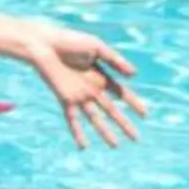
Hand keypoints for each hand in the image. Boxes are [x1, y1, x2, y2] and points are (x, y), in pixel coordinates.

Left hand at [23, 24, 145, 148]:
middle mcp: (91, 88)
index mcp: (100, 75)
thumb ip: (115, 60)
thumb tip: (134, 75)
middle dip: (124, 124)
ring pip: (95, 118)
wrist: (44, 44)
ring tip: (116, 146)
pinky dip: (77, 133)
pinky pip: (72, 119)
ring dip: (105, 132)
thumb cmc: (69, 41)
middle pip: (111, 110)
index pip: (121, 93)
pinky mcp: (65, 98)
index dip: (133, 103)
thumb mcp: (97, 47)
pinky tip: (84, 147)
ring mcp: (78, 95)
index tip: (145, 115)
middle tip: (136, 138)